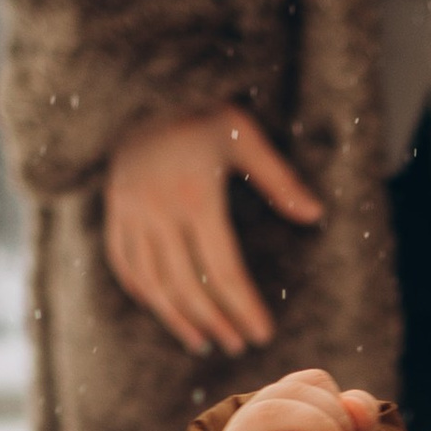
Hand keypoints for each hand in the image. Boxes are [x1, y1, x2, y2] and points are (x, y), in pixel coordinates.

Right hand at [104, 108, 320, 355]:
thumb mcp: (244, 137)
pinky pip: (124, 263)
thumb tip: (316, 214)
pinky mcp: (114, 210)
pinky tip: (164, 309)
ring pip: (152, 283)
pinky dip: (144, 292)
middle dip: (215, 322)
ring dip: (178, 318)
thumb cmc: (201, 111)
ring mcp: (131, 213)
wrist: (140, 85)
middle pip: (188, 286)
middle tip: (237, 345)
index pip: (224, 270)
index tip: (262, 334)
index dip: (244, 308)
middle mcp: (159, 211)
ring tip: (203, 342)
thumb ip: (279, 179)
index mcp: (196, 197)